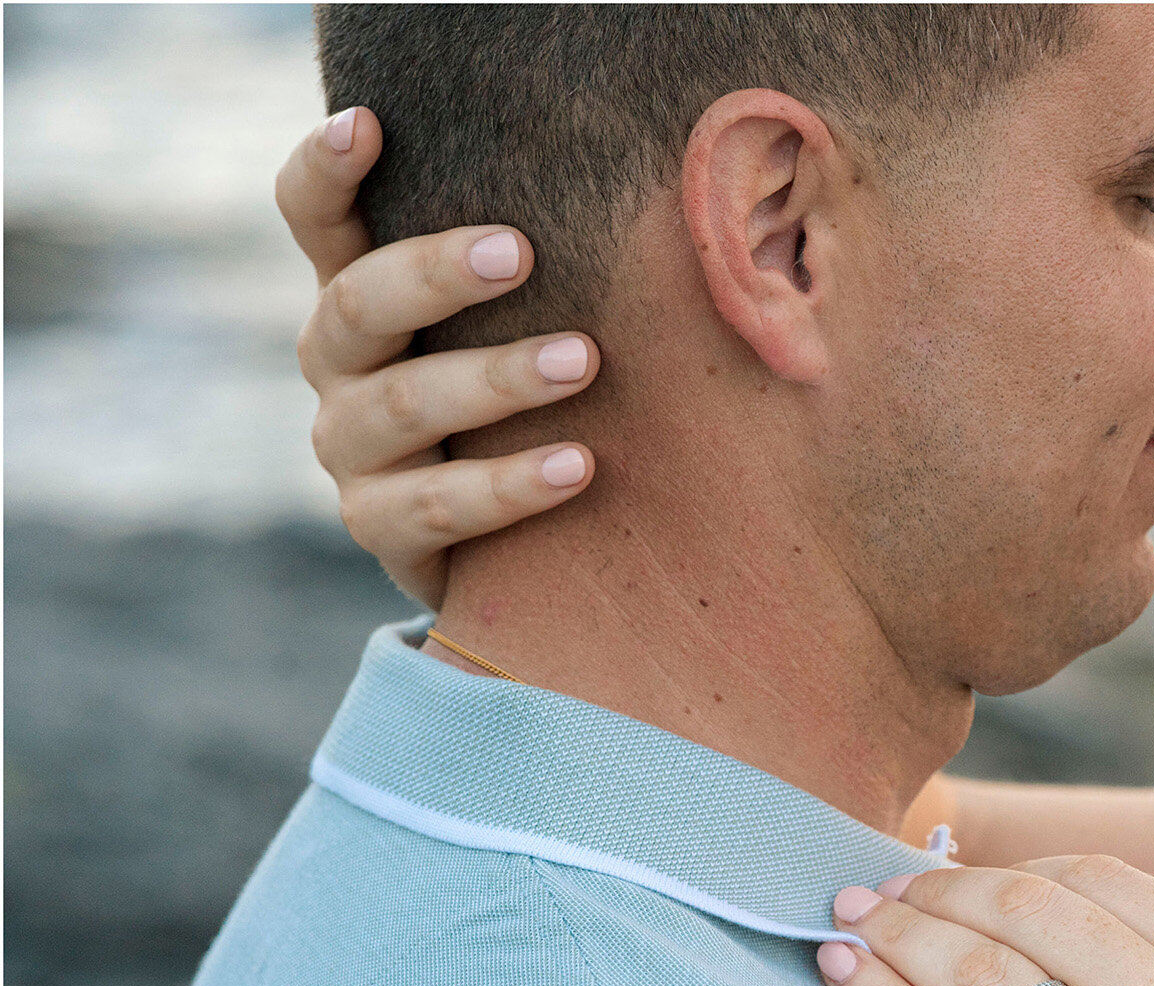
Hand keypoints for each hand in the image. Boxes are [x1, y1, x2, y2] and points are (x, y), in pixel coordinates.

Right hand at [278, 108, 600, 607]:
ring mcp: (350, 448)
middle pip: (356, 302)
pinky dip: (510, 485)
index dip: (323, 170)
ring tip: (582, 361)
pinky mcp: (381, 528)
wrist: (512, 539)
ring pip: (403, 405)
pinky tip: (580, 466)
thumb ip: (549, 257)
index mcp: (361, 292)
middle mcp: (338, 363)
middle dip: (436, 274)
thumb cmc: (533, 394)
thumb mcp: (525, 319)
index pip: (312, 217)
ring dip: (495, 378)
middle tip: (522, 251)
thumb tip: (686, 178)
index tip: (367, 123)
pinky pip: (438, 507)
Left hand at [815, 856, 1153, 985]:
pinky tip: (843, 977)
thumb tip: (999, 898)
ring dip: (894, 932)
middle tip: (876, 890)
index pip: (1096, 878)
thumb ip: (1146, 975)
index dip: (1006, 869)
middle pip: (1026, 907)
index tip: (949, 876)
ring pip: (975, 967)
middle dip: (934, 889)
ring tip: (848, 925)